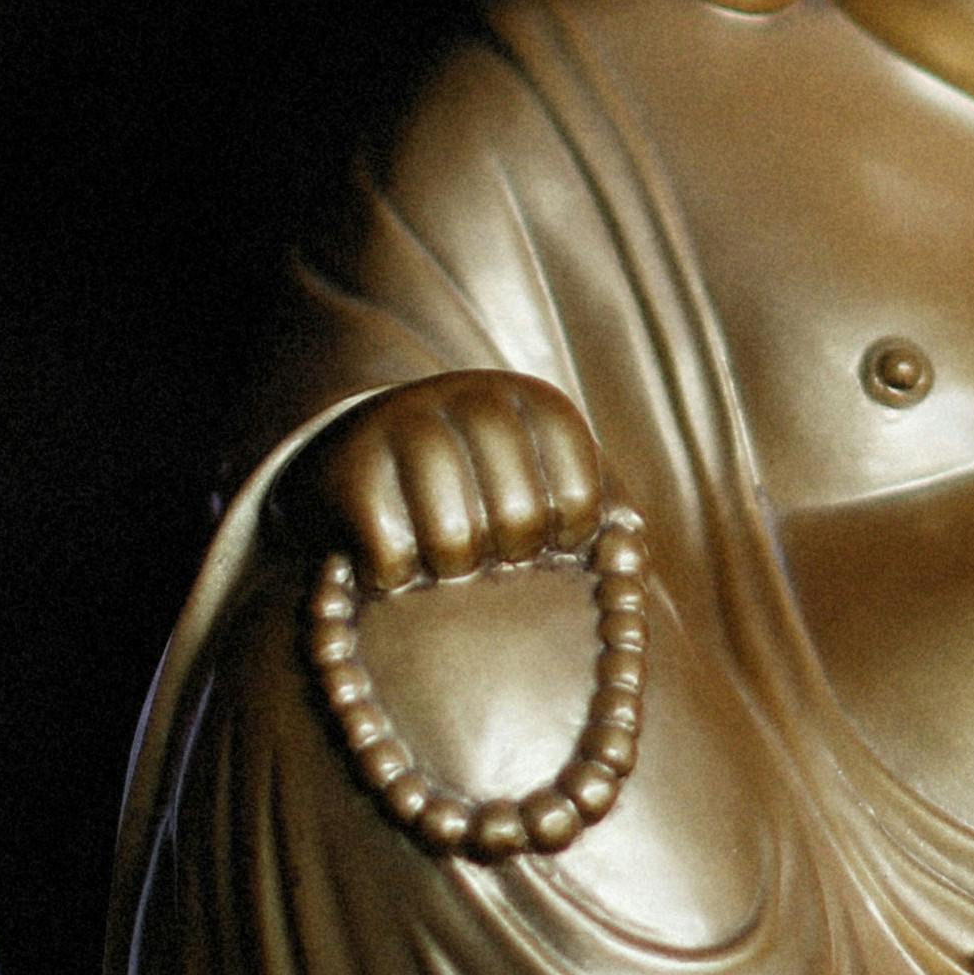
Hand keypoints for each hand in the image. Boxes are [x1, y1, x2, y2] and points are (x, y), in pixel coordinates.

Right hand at [292, 372, 611, 589]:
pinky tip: (390, 556)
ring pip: (452, 541)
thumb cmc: (479, 480)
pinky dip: (392, 577)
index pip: (580, 499)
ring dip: (448, 568)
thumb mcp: (548, 476)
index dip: (564, 539)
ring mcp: (404, 425)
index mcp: (535, 402)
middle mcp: (471, 398)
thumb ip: (603, 510)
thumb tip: (625, 557)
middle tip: (487, 550)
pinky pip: (389, 556)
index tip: (546, 540)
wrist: (364, 445)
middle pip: (516, 519)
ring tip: (441, 557)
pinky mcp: (348, 466)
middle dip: (505, 555)